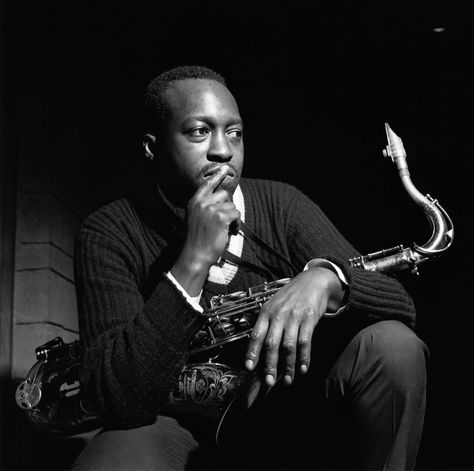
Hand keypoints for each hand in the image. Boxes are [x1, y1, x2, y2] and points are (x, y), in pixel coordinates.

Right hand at [170, 165, 240, 295]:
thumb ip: (204, 207)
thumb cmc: (197, 240)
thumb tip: (223, 199)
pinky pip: (236, 214)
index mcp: (194, 202)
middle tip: (226, 220)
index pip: (207, 185)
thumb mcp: (196, 219)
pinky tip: (230, 231)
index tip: (225, 168)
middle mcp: (201, 203)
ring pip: (231, 205)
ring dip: (233, 218)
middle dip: (228, 206)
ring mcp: (211, 209)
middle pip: (224, 194)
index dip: (217, 176)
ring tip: (226, 229)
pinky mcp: (221, 217)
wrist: (195, 255)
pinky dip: (236, 224)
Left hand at [244, 267, 343, 386]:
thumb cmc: (290, 296)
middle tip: (269, 382)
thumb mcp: (274, 305)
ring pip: (288, 346)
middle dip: (269, 365)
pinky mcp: (309, 318)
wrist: (313, 281)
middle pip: (271, 343)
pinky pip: (305, 342)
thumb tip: (258, 348)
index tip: (249, 368)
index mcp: (266, 312)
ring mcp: (294, 316)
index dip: (252, 352)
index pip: (256, 334)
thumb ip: (266, 323)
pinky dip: (304, 357)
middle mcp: (278, 314)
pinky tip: (303, 368)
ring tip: (288, 380)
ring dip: (288, 365)